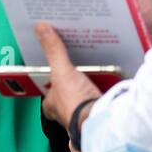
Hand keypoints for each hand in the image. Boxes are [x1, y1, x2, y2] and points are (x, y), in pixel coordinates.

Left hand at [35, 22, 99, 151]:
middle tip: (76, 77)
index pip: (47, 97)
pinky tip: (110, 89)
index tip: (52, 77)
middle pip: (66, 100)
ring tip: (94, 79)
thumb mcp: (62, 71)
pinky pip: (99, 105)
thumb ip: (54, 51)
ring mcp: (83, 116)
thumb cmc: (75, 102)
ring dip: (87, 95)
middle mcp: (66, 114)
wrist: (100, 121)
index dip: (49, 88)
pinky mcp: (100, 116)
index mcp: (53, 105)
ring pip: (83, 104)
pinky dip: (103, 98)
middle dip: (70, 90)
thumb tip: (41, 30)